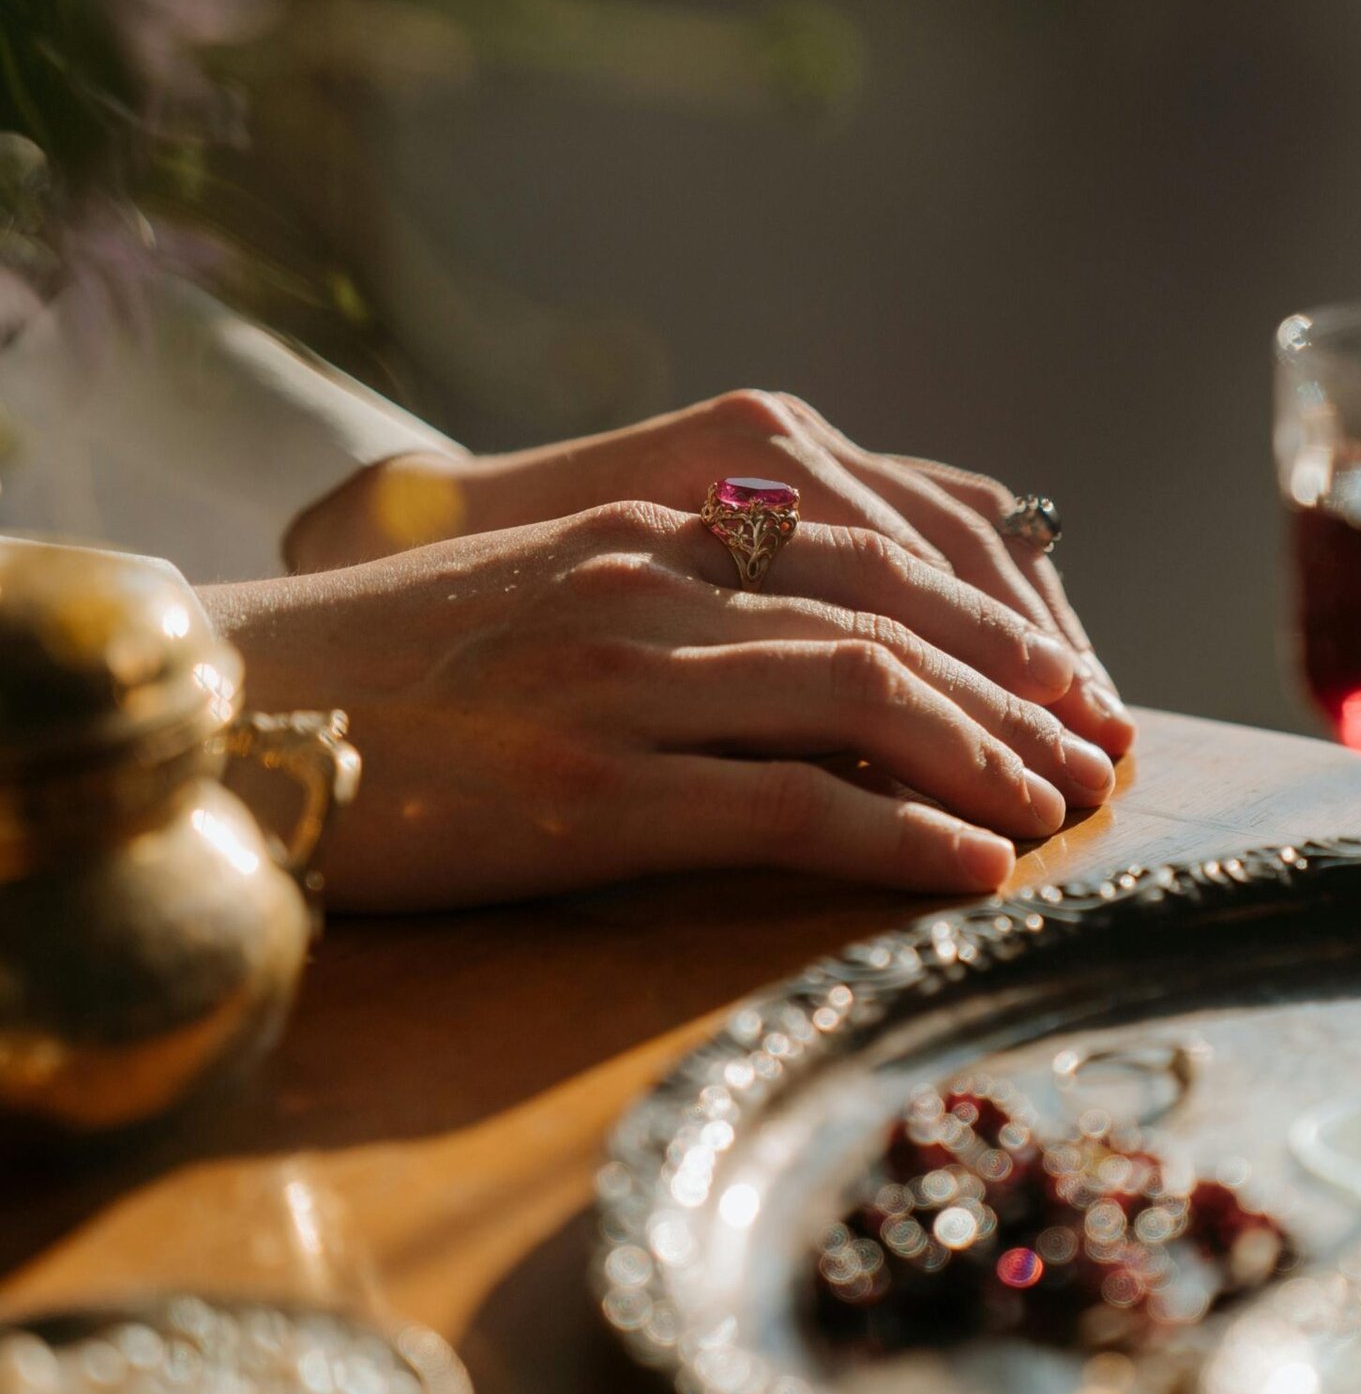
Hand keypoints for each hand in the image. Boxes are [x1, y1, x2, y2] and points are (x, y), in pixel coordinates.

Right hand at [211, 499, 1117, 908]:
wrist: (230, 711)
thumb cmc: (385, 672)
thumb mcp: (543, 593)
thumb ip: (675, 601)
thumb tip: (820, 669)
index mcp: (647, 527)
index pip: (873, 551)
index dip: (992, 619)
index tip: (1065, 681)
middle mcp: (651, 582)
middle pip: (896, 619)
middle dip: (1019, 692)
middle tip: (1096, 754)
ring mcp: (622, 681)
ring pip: (863, 697)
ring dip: (986, 760)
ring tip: (1060, 812)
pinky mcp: (588, 794)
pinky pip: (789, 806)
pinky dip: (900, 835)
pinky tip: (969, 866)